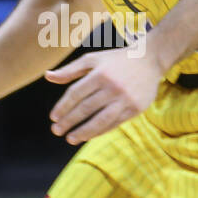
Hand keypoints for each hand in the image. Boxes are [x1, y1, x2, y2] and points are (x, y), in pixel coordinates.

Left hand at [43, 46, 163, 145]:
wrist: (149, 60)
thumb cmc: (115, 60)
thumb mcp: (92, 59)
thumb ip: (70, 70)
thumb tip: (47, 77)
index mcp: (99, 73)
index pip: (76, 94)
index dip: (63, 106)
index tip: (53, 117)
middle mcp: (112, 87)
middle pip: (86, 108)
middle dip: (69, 121)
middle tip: (56, 130)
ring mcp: (125, 99)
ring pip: (100, 120)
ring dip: (83, 132)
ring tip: (70, 138)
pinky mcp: (135, 109)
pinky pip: (114, 123)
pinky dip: (100, 131)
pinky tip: (87, 136)